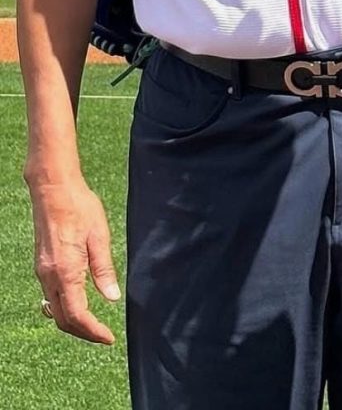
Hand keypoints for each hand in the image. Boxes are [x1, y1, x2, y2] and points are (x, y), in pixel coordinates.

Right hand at [30, 177, 119, 343]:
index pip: (77, 315)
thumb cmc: (79, 207)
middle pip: (62, 319)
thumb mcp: (99, 236)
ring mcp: (42, 271)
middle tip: (104, 335)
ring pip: (54, 310)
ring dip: (73, 321)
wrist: (53, 190)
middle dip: (83, 332)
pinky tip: (79, 303)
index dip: (93, 331)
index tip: (109, 338)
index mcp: (65, 271)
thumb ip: (104, 269)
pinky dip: (64, 307)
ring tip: (94, 324)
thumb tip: (112, 297)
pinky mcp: (42, 265)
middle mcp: (49, 276)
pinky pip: (50, 296)